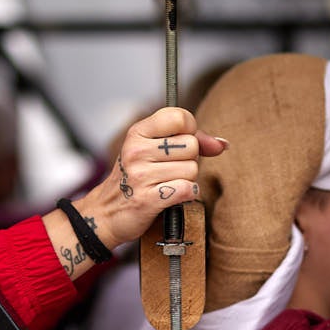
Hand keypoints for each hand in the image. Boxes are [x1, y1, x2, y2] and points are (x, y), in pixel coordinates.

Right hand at [76, 107, 227, 249]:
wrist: (106, 213)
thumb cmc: (136, 178)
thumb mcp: (154, 150)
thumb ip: (191, 140)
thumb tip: (222, 144)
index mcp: (138, 132)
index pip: (180, 117)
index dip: (190, 130)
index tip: (180, 142)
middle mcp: (136, 150)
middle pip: (191, 146)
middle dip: (189, 160)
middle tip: (170, 169)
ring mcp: (140, 175)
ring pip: (192, 170)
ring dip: (187, 180)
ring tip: (167, 183)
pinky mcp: (147, 199)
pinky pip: (188, 189)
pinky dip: (186, 194)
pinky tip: (172, 195)